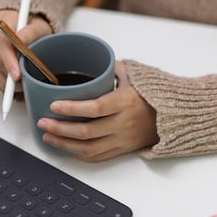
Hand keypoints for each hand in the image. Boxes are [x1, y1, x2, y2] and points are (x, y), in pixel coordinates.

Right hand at [0, 10, 51, 90]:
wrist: (27, 28)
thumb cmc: (34, 27)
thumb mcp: (40, 27)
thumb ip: (31, 33)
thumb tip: (20, 39)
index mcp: (4, 18)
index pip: (3, 42)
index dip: (10, 60)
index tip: (17, 74)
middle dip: (9, 71)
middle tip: (22, 80)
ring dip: (6, 76)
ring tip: (21, 80)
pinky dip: (2, 79)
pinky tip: (12, 79)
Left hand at [37, 61, 158, 161]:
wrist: (174, 117)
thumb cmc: (152, 95)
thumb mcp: (134, 76)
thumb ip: (111, 68)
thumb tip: (91, 59)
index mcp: (126, 102)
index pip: (94, 108)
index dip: (71, 109)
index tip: (54, 105)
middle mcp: (124, 124)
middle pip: (87, 132)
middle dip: (60, 128)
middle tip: (43, 122)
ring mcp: (123, 140)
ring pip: (88, 148)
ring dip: (64, 144)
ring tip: (48, 135)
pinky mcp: (122, 150)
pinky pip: (96, 156)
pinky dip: (77, 153)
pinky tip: (64, 147)